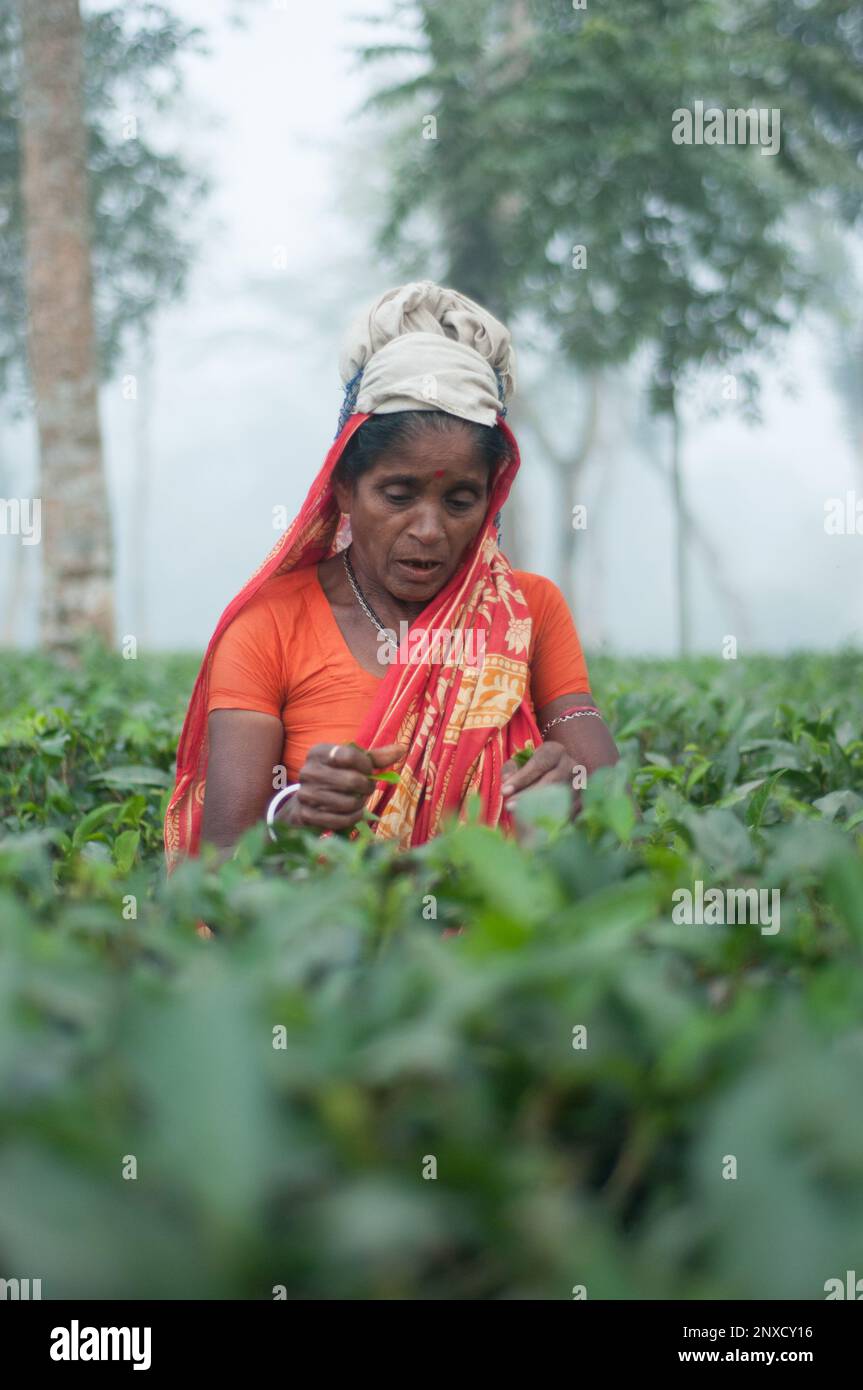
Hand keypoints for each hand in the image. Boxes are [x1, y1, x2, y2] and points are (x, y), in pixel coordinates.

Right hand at [279, 741, 405, 831]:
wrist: (307, 801)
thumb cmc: (336, 777)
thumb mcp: (352, 763)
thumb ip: (375, 757)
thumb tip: (401, 749)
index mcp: (318, 752)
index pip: (350, 755)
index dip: (366, 765)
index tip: (369, 771)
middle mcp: (308, 771)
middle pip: (351, 780)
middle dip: (367, 787)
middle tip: (368, 789)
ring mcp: (305, 794)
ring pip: (348, 802)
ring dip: (360, 804)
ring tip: (359, 800)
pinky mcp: (306, 815)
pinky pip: (340, 820)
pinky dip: (353, 818)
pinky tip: (355, 813)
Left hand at [500, 740, 580, 814]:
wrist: (553, 780)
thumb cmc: (531, 771)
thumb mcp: (518, 765)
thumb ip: (510, 770)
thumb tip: (506, 781)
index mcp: (555, 751)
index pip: (539, 762)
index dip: (522, 777)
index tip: (504, 791)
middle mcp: (572, 765)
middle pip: (551, 780)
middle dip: (528, 794)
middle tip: (509, 806)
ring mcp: (581, 784)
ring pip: (561, 797)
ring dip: (540, 808)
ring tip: (519, 817)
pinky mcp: (584, 801)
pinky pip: (570, 811)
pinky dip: (553, 818)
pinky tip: (537, 826)